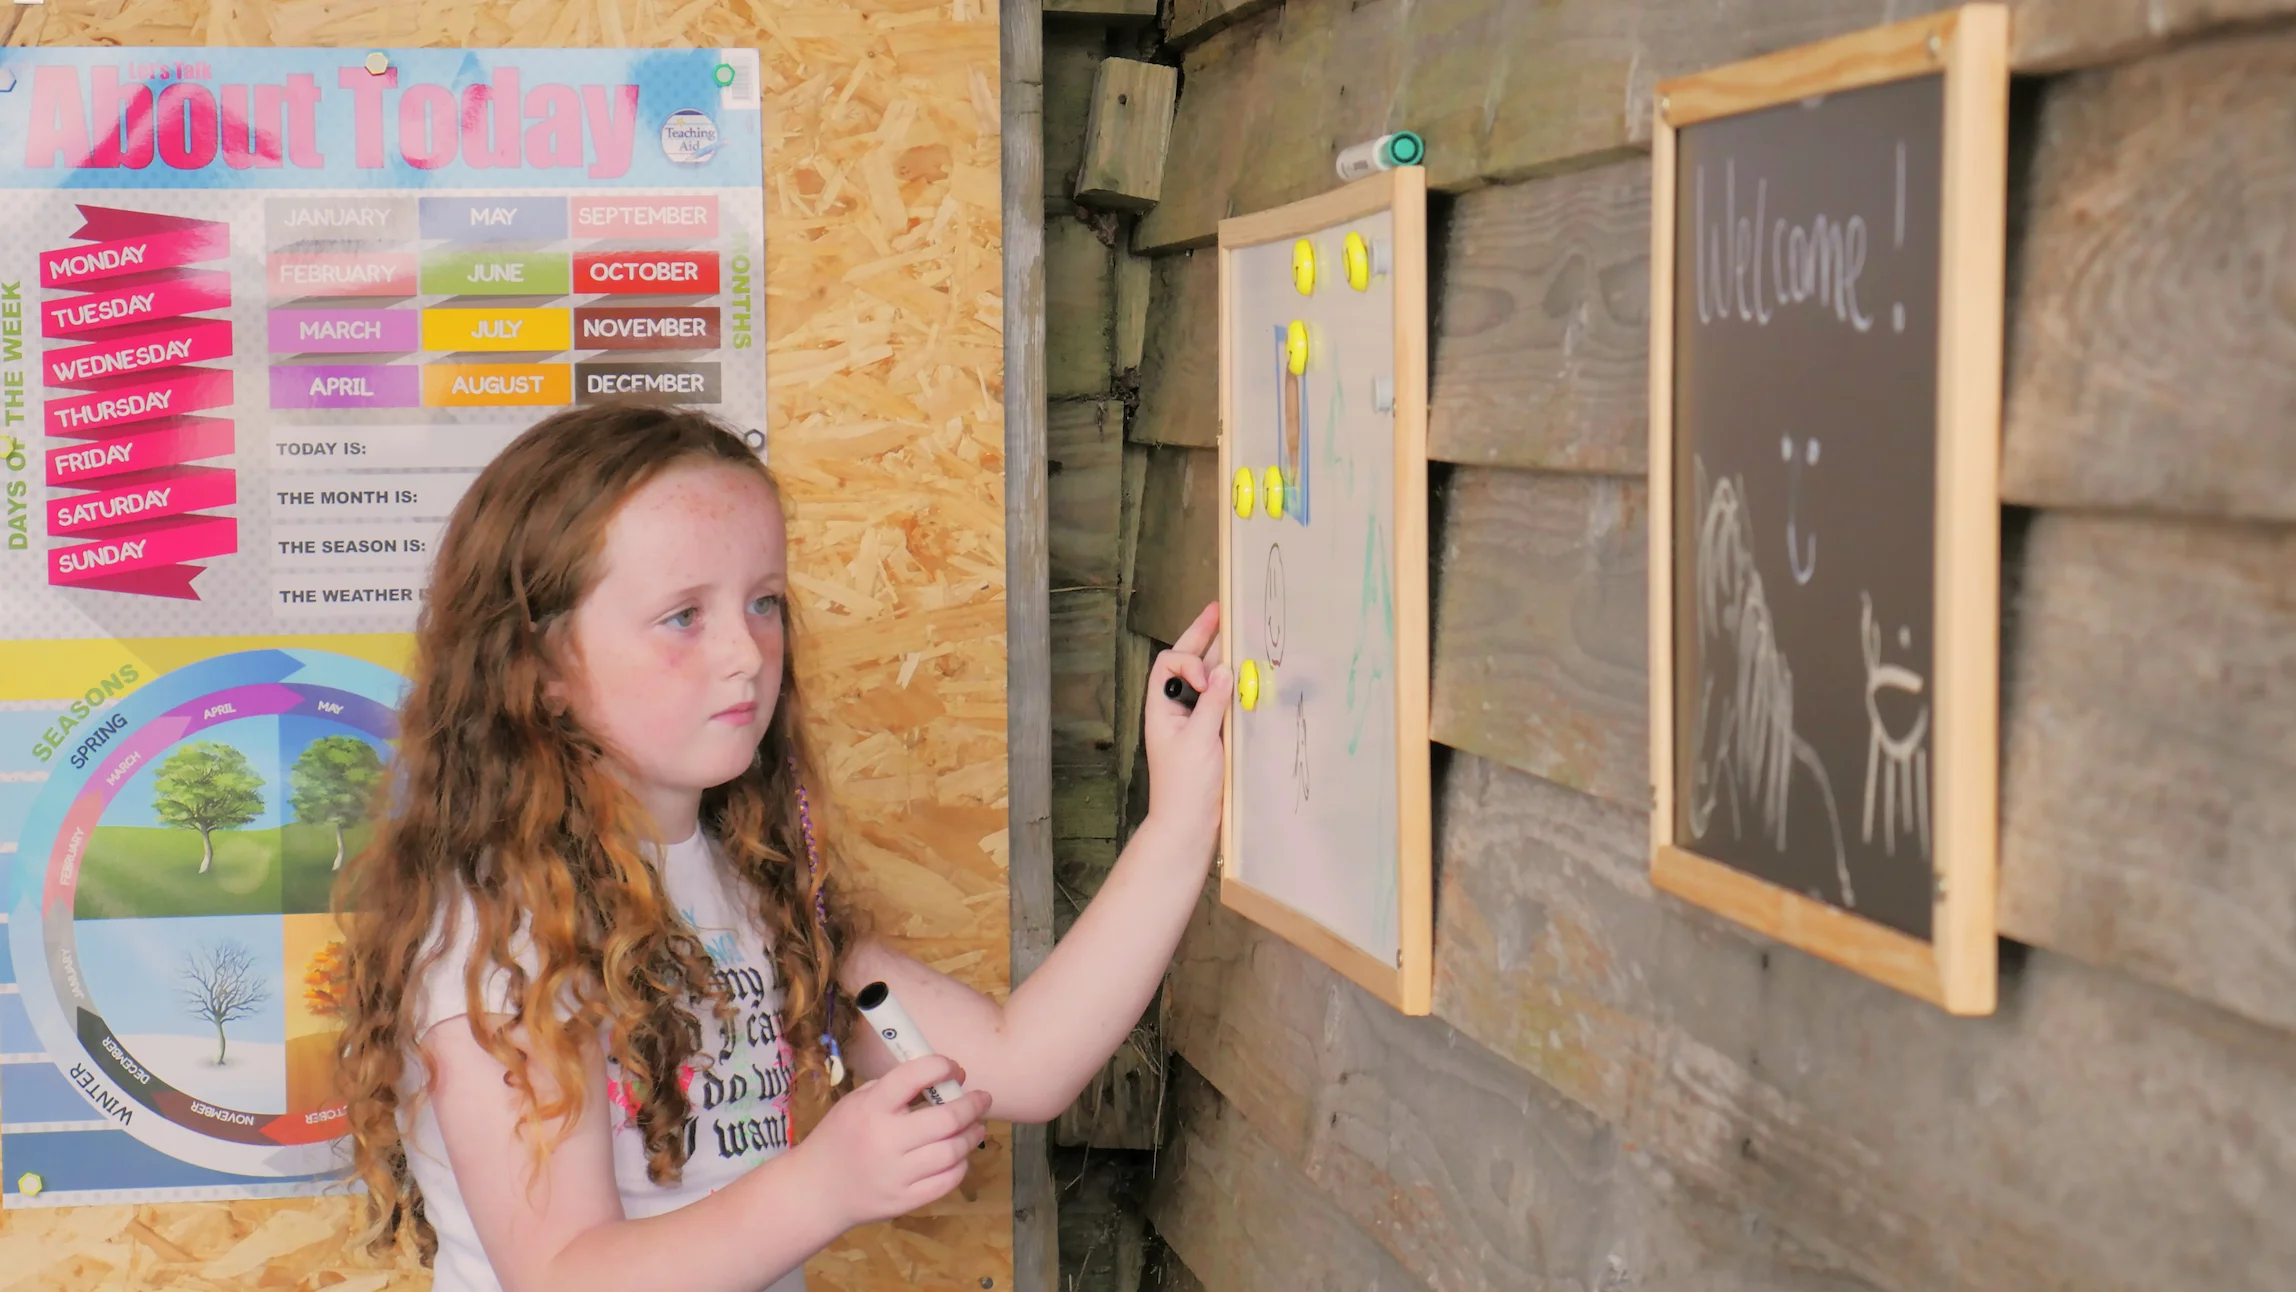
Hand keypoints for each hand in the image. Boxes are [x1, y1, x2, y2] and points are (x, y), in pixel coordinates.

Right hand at [794, 1055, 991, 1229]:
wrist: (817, 1190)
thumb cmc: (839, 1137)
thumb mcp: (855, 1102)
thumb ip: (893, 1088)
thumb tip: (941, 1076)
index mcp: (870, 1109)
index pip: (913, 1076)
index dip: (941, 1066)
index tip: (954, 1068)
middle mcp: (885, 1140)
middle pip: (946, 1119)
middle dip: (972, 1104)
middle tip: (982, 1098)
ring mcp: (896, 1175)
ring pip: (952, 1151)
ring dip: (972, 1134)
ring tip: (977, 1126)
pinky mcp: (904, 1201)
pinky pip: (947, 1181)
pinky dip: (960, 1164)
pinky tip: (960, 1154)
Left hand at [1144, 602, 1229, 838]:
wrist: (1190, 826)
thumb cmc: (1185, 787)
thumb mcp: (1199, 741)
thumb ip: (1211, 703)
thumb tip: (1223, 669)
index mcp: (1162, 708)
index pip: (1169, 664)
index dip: (1188, 660)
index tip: (1205, 678)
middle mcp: (1178, 711)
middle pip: (1189, 664)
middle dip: (1204, 637)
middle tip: (1221, 610)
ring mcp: (1196, 723)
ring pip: (1209, 682)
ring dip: (1224, 660)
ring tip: (1241, 633)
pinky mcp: (1214, 736)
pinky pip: (1224, 703)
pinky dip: (1236, 688)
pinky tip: (1251, 675)